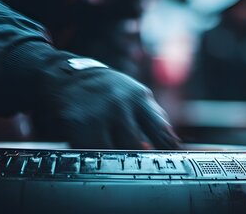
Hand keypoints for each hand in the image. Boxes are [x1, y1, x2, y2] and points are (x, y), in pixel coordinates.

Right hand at [35, 59, 180, 149]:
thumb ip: (154, 119)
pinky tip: (99, 154)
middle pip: (138, 148)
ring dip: (119, 162)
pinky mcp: (78, 125)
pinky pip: (93, 153)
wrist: (72, 77)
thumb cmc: (111, 93)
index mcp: (139, 98)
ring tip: (118, 161)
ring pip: (115, 154)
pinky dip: (98, 159)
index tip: (171, 163)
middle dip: (141, 159)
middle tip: (141, 167)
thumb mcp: (137, 96)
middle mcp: (119, 105)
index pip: (160, 132)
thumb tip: (174, 146)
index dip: (168, 151)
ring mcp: (98, 115)